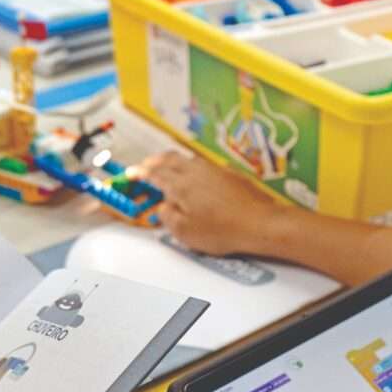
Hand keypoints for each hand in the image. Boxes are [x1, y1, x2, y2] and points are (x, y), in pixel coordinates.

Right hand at [130, 151, 278, 256]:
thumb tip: (164, 207)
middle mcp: (196, 172)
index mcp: (180, 184)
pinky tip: (195, 176)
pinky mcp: (229, 174)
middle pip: (169, 159)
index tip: (131, 173)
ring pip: (187, 159)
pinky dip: (191, 167)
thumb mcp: (185, 232)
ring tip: (167, 167)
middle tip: (146, 165)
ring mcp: (214, 170)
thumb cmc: (224, 229)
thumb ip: (168, 216)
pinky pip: (204, 165)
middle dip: (154, 161)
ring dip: (173, 161)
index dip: (140, 173)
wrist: (259, 223)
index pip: (154, 174)